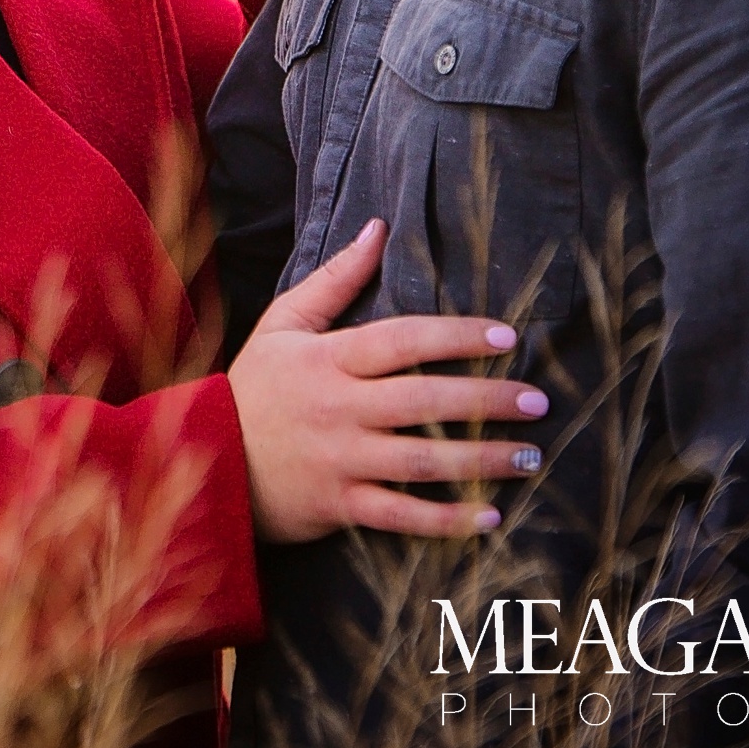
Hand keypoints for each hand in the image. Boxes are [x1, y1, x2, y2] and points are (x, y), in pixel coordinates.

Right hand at [225, 219, 548, 542]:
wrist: (211, 459)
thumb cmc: (257, 386)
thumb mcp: (284, 322)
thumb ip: (334, 279)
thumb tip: (378, 228)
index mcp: (330, 358)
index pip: (402, 340)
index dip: (455, 336)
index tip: (506, 336)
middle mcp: (341, 408)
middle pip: (424, 400)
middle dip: (486, 399)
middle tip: (537, 400)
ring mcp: (342, 460)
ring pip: (423, 460)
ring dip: (482, 459)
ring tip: (530, 457)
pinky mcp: (342, 505)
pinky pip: (403, 515)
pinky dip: (447, 519)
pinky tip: (490, 515)